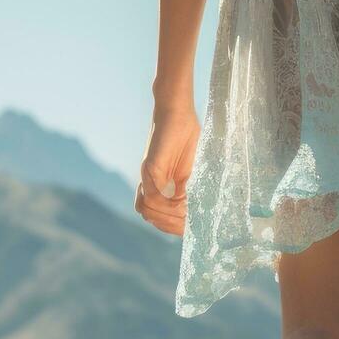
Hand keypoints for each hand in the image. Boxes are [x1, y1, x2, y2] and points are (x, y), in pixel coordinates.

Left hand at [136, 105, 199, 234]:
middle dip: (171, 225)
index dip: (173, 227)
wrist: (177, 111)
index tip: (190, 227)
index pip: (158, 218)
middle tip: (188, 221)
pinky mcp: (150, 167)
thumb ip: (186, 191)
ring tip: (185, 210)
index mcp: (159, 187)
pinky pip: (152, 194)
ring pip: (148, 210)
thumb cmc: (186, 137)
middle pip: (151, 217)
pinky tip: (181, 198)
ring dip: (168, 215)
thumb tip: (190, 213)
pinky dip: (166, 203)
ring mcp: (148, 177)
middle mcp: (150, 184)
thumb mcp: (190, 171)